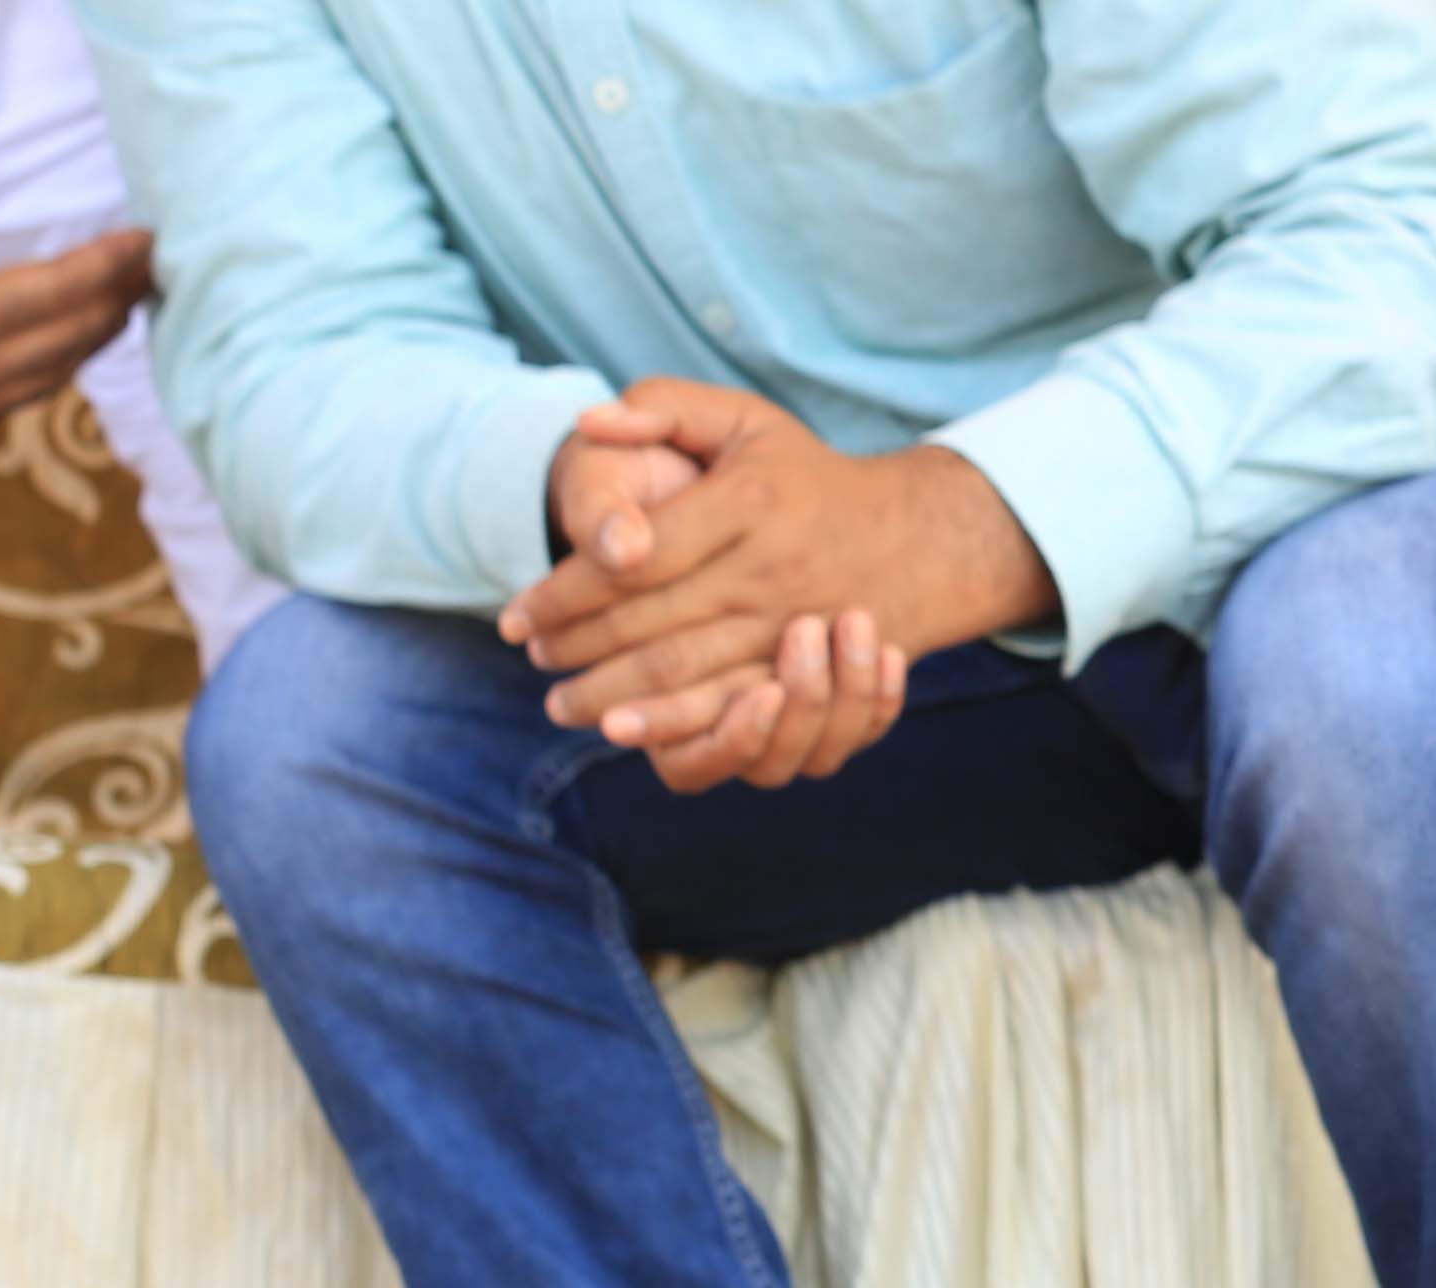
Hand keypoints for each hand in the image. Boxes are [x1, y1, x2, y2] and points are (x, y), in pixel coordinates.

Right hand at [0, 103, 154, 457]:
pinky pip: (26, 397)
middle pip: (80, 338)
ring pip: (60, 375)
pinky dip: (56, 365)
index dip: (118, 265)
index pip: (67, 291)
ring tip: (121, 298)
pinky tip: (61, 340)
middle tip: (154, 266)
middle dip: (122, 299)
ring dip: (94, 336)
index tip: (152, 241)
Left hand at [533, 416, 883, 793]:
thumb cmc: (808, 476)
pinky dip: (676, 726)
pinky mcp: (811, 670)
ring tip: (564, 706)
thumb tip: (587, 423)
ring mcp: (795, 627)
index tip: (516, 614)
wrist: (919, 539)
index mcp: (747, 503)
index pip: (633, 556)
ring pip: (687, 674)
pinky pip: (733, 708)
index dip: (565, 590)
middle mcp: (771, 570)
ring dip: (615, 698)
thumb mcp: (744, 420)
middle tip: (532, 660)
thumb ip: (662, 406)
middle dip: (578, 649)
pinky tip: (632, 732)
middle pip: (651, 624)